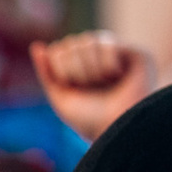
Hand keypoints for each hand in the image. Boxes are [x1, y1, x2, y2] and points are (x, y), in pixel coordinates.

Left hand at [30, 30, 152, 143]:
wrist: (120, 131)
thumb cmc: (90, 120)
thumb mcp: (61, 98)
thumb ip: (48, 73)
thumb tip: (37, 46)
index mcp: (80, 69)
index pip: (58, 50)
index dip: (60, 68)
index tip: (73, 86)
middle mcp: (98, 60)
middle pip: (71, 44)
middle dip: (75, 69)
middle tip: (90, 87)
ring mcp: (117, 54)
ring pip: (88, 40)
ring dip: (90, 69)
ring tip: (105, 83)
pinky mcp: (134, 53)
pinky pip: (107, 43)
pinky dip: (107, 64)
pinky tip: (119, 76)